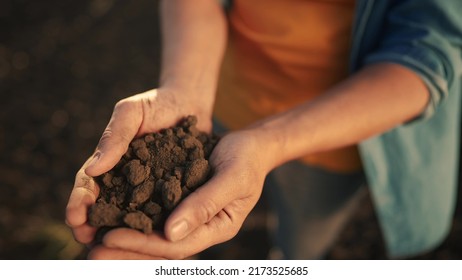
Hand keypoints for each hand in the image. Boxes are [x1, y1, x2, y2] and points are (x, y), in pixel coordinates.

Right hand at [65, 88, 212, 245]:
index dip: (79, 201)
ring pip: (129, 214)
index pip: (88, 184)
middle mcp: (125, 178)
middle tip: (87, 239)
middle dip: (92, 224)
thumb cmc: (157, 103)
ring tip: (113, 248)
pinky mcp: (170, 191)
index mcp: (110, 160)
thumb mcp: (131, 112)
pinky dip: (150, 226)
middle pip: (104, 206)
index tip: (75, 216)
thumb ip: (114, 136)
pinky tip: (151, 239)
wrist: (188, 104)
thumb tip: (94, 168)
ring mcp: (147, 187)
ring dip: (119, 231)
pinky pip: (158, 211)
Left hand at [86, 129, 271, 258]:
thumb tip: (170, 233)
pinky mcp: (182, 203)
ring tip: (93, 241)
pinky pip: (155, 217)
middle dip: (127, 251)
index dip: (142, 244)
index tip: (109, 238)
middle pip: (161, 248)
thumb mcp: (232, 178)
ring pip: (155, 236)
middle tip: (92, 253)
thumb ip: (205, 204)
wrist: (252, 145)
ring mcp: (192, 217)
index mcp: (218, 228)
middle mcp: (202, 228)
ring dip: (126, 240)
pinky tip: (111, 216)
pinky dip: (134, 219)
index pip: (176, 245)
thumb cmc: (246, 159)